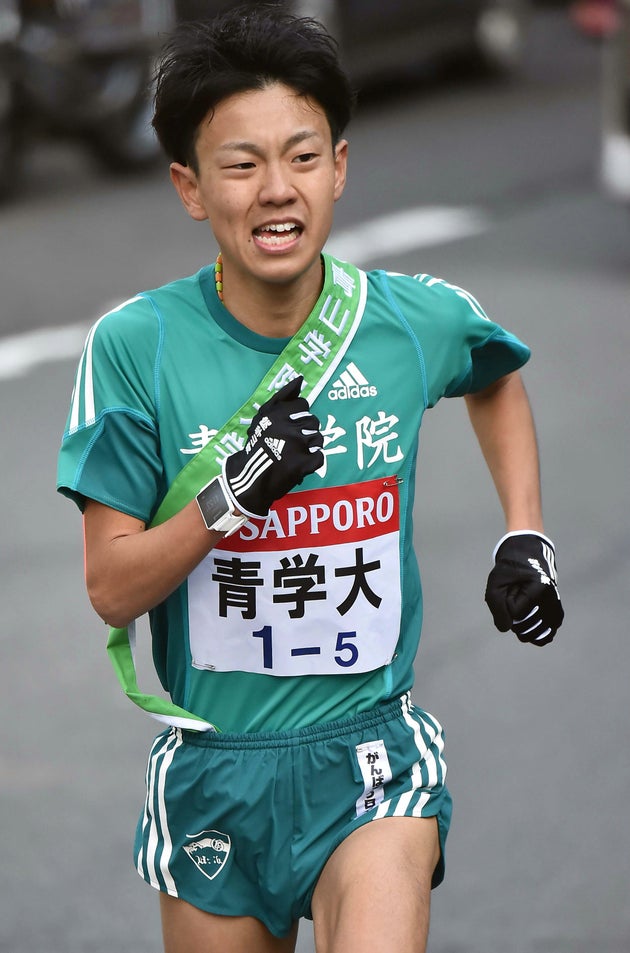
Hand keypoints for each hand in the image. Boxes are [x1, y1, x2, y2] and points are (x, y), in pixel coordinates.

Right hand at [224, 376, 323, 517]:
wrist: (250, 477)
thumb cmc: (258, 444)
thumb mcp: (264, 415)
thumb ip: (283, 395)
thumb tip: (300, 379)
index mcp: (279, 413)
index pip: (303, 405)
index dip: (297, 416)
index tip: (287, 427)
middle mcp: (289, 426)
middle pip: (313, 421)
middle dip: (304, 432)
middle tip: (290, 443)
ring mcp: (298, 445)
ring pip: (319, 439)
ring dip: (309, 447)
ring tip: (294, 453)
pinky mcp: (304, 464)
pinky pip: (319, 458)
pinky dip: (311, 463)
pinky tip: (298, 464)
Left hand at [485, 532, 563, 645]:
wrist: (527, 554)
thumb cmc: (510, 568)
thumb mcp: (496, 582)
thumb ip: (497, 606)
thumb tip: (506, 629)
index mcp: (540, 587)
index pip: (515, 612)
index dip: (507, 603)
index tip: (510, 588)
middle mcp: (552, 598)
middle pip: (527, 624)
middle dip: (514, 616)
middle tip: (516, 597)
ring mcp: (556, 605)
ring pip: (540, 632)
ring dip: (525, 628)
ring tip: (521, 611)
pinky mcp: (556, 610)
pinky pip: (549, 631)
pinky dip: (539, 636)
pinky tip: (531, 634)